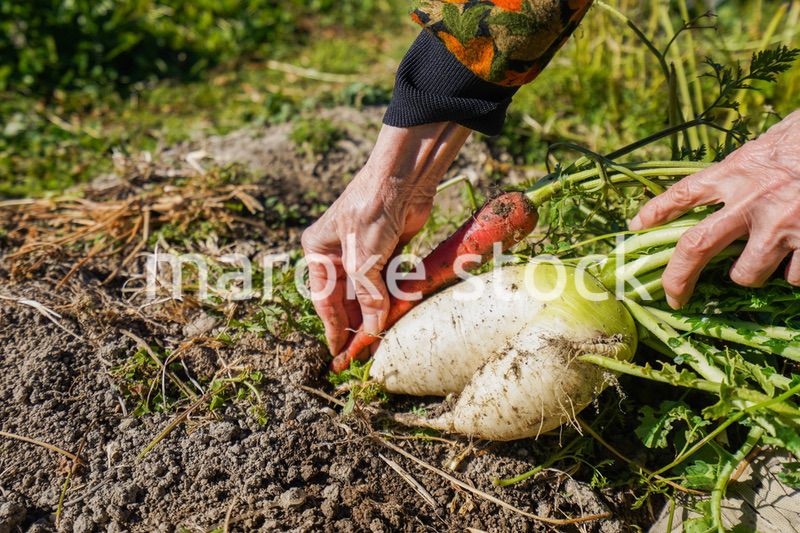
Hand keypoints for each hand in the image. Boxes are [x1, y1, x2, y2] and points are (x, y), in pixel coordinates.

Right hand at [301, 123, 470, 354]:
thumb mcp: (363, 257)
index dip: (333, 328)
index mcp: (318, 251)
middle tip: (363, 352)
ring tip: (380, 340)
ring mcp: (363, 252)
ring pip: (368, 293)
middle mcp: (337, 253)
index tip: (338, 354)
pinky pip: (387, 283)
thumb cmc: (371, 208)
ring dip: (375, 314)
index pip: (324, 299)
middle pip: (346, 298)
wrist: (403, 177)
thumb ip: (368, 295)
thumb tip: (373, 330)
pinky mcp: (386, 250)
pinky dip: (391, 298)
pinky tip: (394, 316)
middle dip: (355, 324)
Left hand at [630, 110, 799, 308]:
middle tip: (673, 297)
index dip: (656, 211)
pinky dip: (795, 273)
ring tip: (765, 257)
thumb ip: (740, 173)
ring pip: (746, 274)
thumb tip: (713, 191)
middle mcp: (751, 200)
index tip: (637, 225)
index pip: (682, 193)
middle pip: (695, 248)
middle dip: (677, 279)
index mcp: (736, 171)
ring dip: (749, 274)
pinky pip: (793, 279)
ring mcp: (782, 225)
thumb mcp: (765, 147)